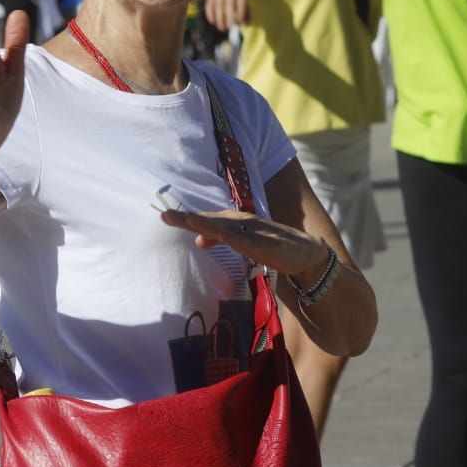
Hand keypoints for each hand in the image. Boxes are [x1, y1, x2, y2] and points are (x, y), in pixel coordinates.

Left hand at [159, 208, 332, 286]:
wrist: (303, 251)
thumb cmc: (270, 244)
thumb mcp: (240, 242)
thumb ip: (219, 239)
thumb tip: (197, 240)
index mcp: (234, 223)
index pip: (206, 219)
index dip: (185, 218)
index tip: (163, 216)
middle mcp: (242, 223)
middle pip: (211, 220)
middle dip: (189, 219)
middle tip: (165, 215)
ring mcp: (255, 232)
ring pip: (226, 228)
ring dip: (207, 224)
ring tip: (188, 220)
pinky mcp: (267, 244)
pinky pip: (248, 241)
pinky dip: (234, 238)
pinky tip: (222, 236)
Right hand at [203, 0, 248, 30]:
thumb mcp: (242, 2)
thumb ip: (246, 13)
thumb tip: (246, 25)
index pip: (241, 5)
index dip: (241, 14)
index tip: (239, 24)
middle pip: (229, 5)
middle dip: (229, 18)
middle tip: (229, 28)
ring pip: (218, 7)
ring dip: (219, 19)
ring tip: (221, 28)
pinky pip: (209, 7)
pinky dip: (210, 15)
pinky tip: (213, 22)